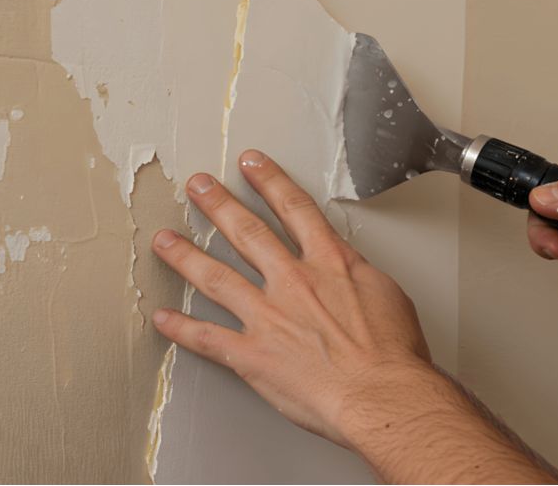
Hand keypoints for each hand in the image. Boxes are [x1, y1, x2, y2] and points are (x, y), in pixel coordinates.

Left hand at [150, 149, 431, 447]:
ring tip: (165, 240)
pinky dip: (181, 329)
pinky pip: (207, 339)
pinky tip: (164, 318)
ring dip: (185, 255)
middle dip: (217, 204)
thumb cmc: (394, 353)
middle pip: (246, 232)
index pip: (294, 209)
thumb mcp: (387, 293)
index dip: (269, 181)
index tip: (251, 163)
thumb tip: (349, 267)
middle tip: (198, 186)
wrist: (382, 393)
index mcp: (330, 263)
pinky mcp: (253, 355)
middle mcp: (293, 281)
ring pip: (216, 277)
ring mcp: (269, 316)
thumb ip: (358, 273)